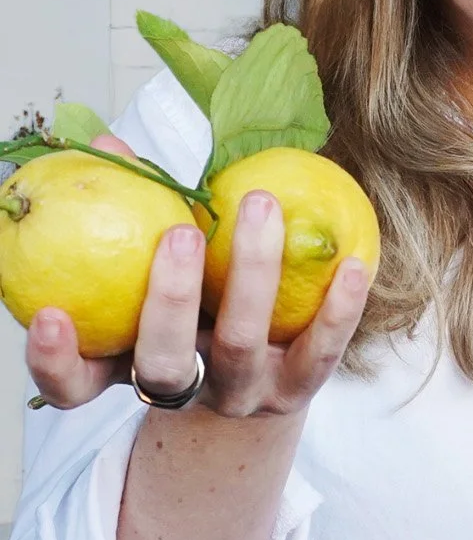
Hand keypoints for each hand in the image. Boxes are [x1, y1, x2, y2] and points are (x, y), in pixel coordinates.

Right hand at [25, 134, 369, 417]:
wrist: (258, 378)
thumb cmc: (198, 305)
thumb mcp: (160, 271)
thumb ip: (137, 212)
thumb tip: (106, 144)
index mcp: (129, 367)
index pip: (77, 381)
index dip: (55, 360)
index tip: (51, 316)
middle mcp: (183, 388)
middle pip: (163, 360)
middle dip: (168, 299)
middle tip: (181, 233)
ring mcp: (240, 396)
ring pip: (240, 346)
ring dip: (251, 277)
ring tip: (261, 205)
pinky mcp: (296, 392)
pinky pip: (320, 352)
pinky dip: (338, 310)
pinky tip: (355, 264)